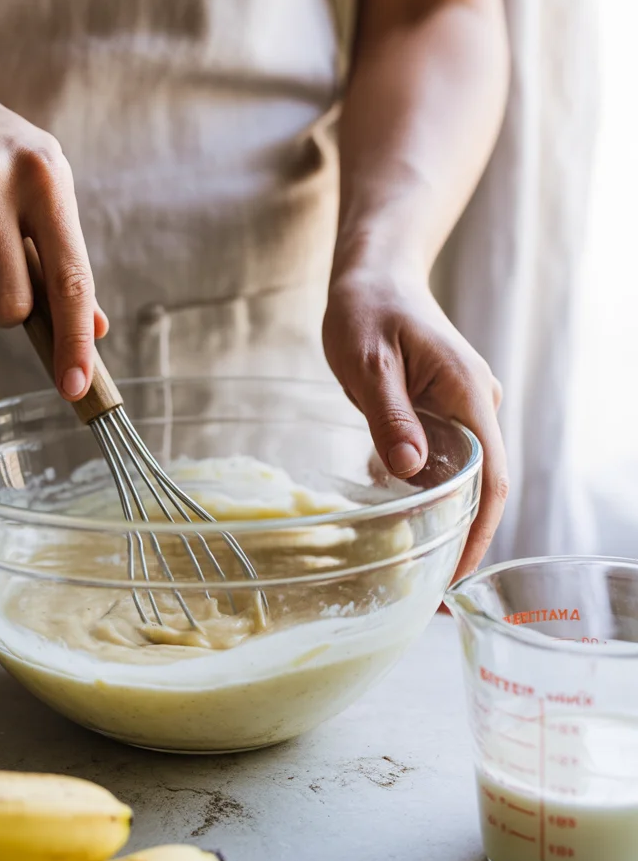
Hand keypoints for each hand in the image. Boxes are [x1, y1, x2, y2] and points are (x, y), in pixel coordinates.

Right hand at [0, 74, 105, 400]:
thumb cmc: (10, 170)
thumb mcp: (52, 199)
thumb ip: (72, 267)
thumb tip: (95, 332)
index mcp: (44, 178)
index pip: (68, 278)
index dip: (73, 340)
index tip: (75, 387)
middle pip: (9, 305)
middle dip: (13, 309)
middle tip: (8, 273)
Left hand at [322, 268, 507, 578]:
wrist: (374, 276)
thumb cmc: (368, 310)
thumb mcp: (368, 362)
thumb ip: (389, 416)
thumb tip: (410, 471)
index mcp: (468, 395)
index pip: (491, 477)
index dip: (480, 530)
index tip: (457, 574)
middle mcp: (475, 406)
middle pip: (481, 485)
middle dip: (459, 536)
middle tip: (423, 584)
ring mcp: (461, 411)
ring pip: (458, 477)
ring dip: (437, 516)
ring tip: (407, 564)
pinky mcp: (440, 414)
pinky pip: (438, 462)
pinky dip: (419, 490)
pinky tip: (392, 515)